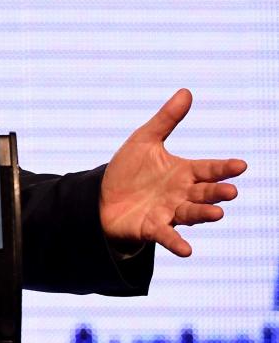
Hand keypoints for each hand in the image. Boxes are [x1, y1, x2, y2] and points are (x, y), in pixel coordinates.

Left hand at [99, 89, 245, 256]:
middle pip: (203, 193)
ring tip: (217, 213)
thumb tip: (186, 92)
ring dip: (203, 214)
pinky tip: (187, 251)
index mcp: (183, 173)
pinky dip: (177, 243)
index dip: (223, 168)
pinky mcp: (152, 228)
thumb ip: (166, 119)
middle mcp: (181, 194)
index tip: (241, 165)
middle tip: (230, 192)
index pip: (208, 169)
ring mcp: (168, 213)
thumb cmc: (129, 170)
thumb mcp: (145, 140)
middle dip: (216, 193)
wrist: (102, 196)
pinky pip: (166, 236)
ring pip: (190, 214)